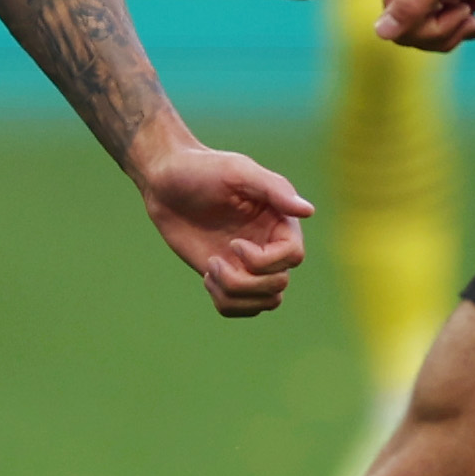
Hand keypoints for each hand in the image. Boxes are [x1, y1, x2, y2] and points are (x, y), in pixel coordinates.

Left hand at [133, 138, 313, 316]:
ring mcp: (248, 264)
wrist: (166, 182)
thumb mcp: (238, 172)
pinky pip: (239, 307)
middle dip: (246, 282)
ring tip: (211, 271)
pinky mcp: (228, 276)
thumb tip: (309, 211)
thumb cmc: (203, 169)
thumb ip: (275, 190)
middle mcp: (269, 245)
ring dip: (235, 295)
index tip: (235, 244)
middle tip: (214, 262)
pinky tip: (207, 278)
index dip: (265, 261)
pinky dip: (225, 302)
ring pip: (264, 302)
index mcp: (279, 220)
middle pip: (279, 284)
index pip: (293, 257)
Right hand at [372, 0, 474, 52]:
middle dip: (449, 29)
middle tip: (473, 13)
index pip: (400, 25)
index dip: (432, 30)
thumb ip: (412, 4)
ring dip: (462, 26)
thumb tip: (379, 32)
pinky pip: (447, 18)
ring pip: (432, 29)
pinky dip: (472, 21)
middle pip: (414, 30)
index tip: (463, 11)